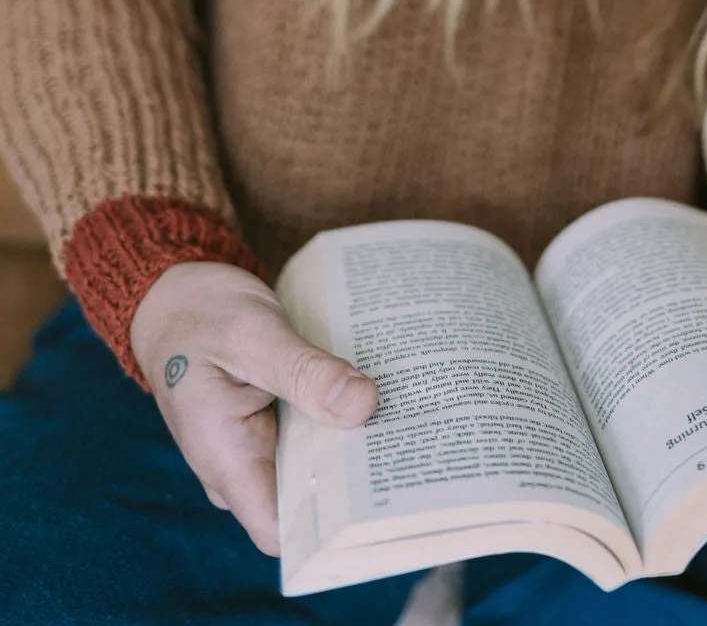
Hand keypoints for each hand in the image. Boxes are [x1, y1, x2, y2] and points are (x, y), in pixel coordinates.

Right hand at [130, 261, 378, 555]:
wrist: (174, 295)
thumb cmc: (200, 315)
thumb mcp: (253, 334)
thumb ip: (303, 372)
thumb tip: (363, 405)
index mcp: (225, 458)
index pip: (281, 530)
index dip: (330, 526)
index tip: (381, 495)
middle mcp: (240, 466)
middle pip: (308, 501)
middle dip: (356, 480)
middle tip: (411, 440)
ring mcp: (256, 447)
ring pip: (315, 468)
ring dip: (353, 445)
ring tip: (407, 417)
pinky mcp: (272, 424)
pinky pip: (312, 437)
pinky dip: (341, 420)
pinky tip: (378, 399)